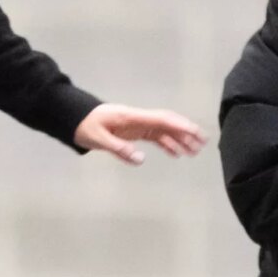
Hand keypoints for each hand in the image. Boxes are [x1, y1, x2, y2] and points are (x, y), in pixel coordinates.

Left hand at [73, 104, 206, 164]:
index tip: (195, 133)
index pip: (161, 119)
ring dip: (179, 139)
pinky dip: (167, 144)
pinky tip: (176, 153)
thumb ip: (119, 149)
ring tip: (194, 152)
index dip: (179, 125)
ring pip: (164, 130)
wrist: (74, 119)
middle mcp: (138, 118)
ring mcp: (137, 124)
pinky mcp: (134, 131)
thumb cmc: (85, 126)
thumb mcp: (98, 139)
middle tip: (203, 143)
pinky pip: (155, 136)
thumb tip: (141, 159)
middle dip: (186, 131)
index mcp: (132, 117)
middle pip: (167, 122)